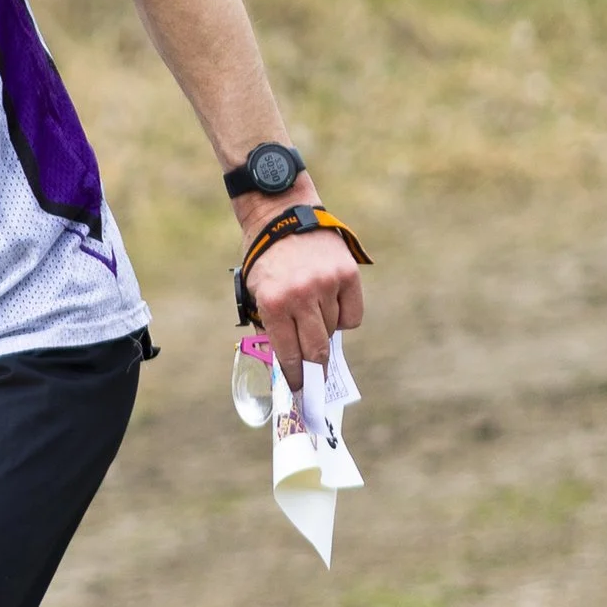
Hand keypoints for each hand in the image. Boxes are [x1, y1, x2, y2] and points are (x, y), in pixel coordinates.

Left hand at [244, 229, 364, 389]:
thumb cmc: (266, 260)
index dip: (295, 376)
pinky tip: (330, 307)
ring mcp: (327, 285)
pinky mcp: (347, 275)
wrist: (282, 216)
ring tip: (313, 319)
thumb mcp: (255, 293)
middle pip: (316, 349)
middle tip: (316, 379)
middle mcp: (301, 295)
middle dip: (314, 368)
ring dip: (324, 333)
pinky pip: (352, 315)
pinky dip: (343, 318)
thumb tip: (284, 366)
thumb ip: (269, 327)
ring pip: (333, 331)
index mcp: (273, 303)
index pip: (288, 353)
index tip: (299, 390)